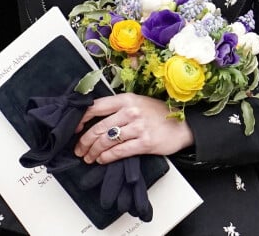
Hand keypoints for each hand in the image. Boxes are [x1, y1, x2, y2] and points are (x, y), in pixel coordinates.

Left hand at [74, 93, 193, 164]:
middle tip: (79, 149)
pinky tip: (102, 160)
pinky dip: (107, 157)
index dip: (82, 118)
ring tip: (88, 157)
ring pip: (107, 140)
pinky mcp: (145, 142)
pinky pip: (120, 151)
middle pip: (99, 127)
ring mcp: (138, 126)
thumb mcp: (137, 103)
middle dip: (85, 140)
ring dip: (93, 151)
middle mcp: (131, 111)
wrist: (183, 125)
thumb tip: (95, 119)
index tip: (74, 128)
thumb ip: (118, 108)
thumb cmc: (158, 114)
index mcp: (126, 99)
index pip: (96, 106)